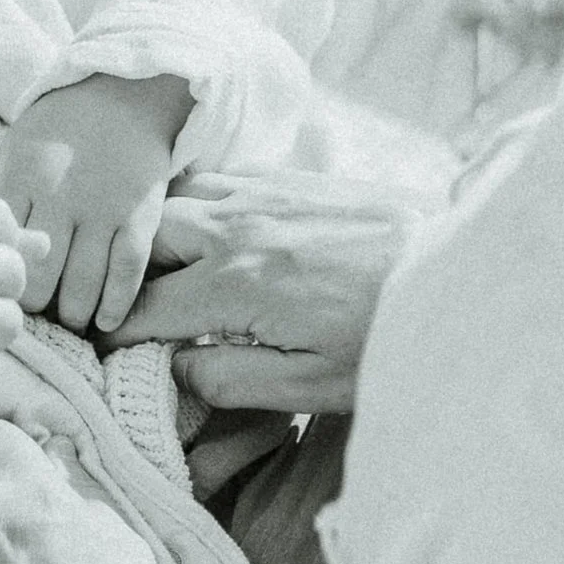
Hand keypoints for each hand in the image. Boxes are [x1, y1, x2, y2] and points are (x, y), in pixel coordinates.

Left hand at [0, 73, 191, 334]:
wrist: (125, 90)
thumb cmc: (62, 127)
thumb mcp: (18, 149)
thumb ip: (5, 198)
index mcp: (23, 178)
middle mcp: (62, 195)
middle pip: (38, 278)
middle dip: (33, 309)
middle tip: (32, 322)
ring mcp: (104, 206)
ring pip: (83, 284)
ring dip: (73, 315)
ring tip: (66, 326)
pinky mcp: (140, 214)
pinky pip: (126, 270)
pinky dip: (114, 304)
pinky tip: (104, 323)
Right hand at [107, 167, 433, 411]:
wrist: (461, 273)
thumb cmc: (386, 339)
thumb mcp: (309, 385)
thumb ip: (227, 379)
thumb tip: (170, 371)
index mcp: (236, 285)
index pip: (141, 309)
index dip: (112, 336)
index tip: (102, 356)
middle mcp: (238, 228)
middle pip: (145, 240)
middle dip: (125, 276)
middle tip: (127, 310)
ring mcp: (263, 194)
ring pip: (175, 200)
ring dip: (157, 236)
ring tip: (160, 274)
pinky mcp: (291, 178)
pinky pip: (218, 178)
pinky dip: (196, 205)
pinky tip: (207, 235)